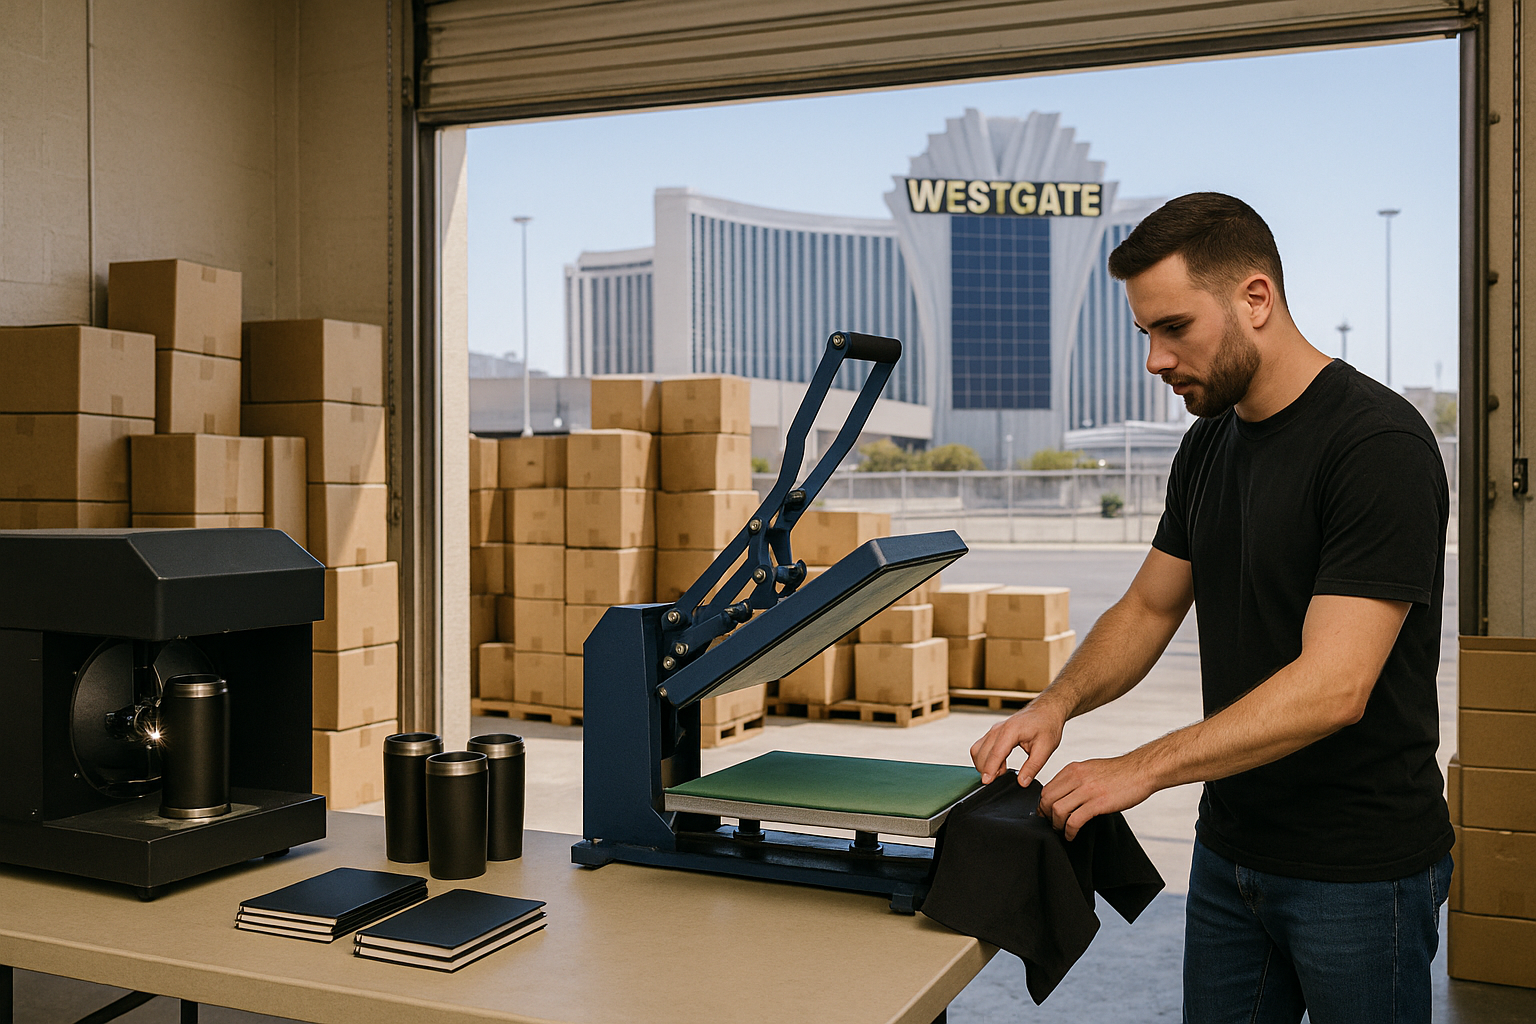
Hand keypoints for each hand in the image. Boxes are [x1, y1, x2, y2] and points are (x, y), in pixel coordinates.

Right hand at [970, 700, 1066, 786]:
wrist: (1046, 710)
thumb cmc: (1047, 725)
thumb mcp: (1045, 749)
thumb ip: (1033, 767)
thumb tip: (1022, 782)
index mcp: (1011, 731)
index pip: (995, 754)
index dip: (990, 770)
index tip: (986, 783)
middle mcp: (998, 729)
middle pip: (982, 753)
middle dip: (986, 769)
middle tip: (1000, 780)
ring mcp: (994, 729)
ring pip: (978, 749)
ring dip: (984, 764)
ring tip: (1001, 772)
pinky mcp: (994, 732)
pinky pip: (981, 746)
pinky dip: (985, 758)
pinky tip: (999, 765)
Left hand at [1037, 754, 1156, 840]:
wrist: (1142, 770)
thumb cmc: (1120, 773)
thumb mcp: (1091, 769)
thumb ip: (1075, 779)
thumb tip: (1063, 794)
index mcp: (1073, 769)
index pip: (1047, 788)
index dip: (1043, 805)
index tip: (1045, 814)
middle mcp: (1077, 777)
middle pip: (1047, 800)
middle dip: (1046, 816)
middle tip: (1052, 825)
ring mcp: (1087, 790)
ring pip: (1058, 810)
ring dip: (1057, 825)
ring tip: (1062, 831)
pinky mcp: (1098, 803)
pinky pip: (1074, 820)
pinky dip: (1069, 831)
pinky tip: (1072, 835)